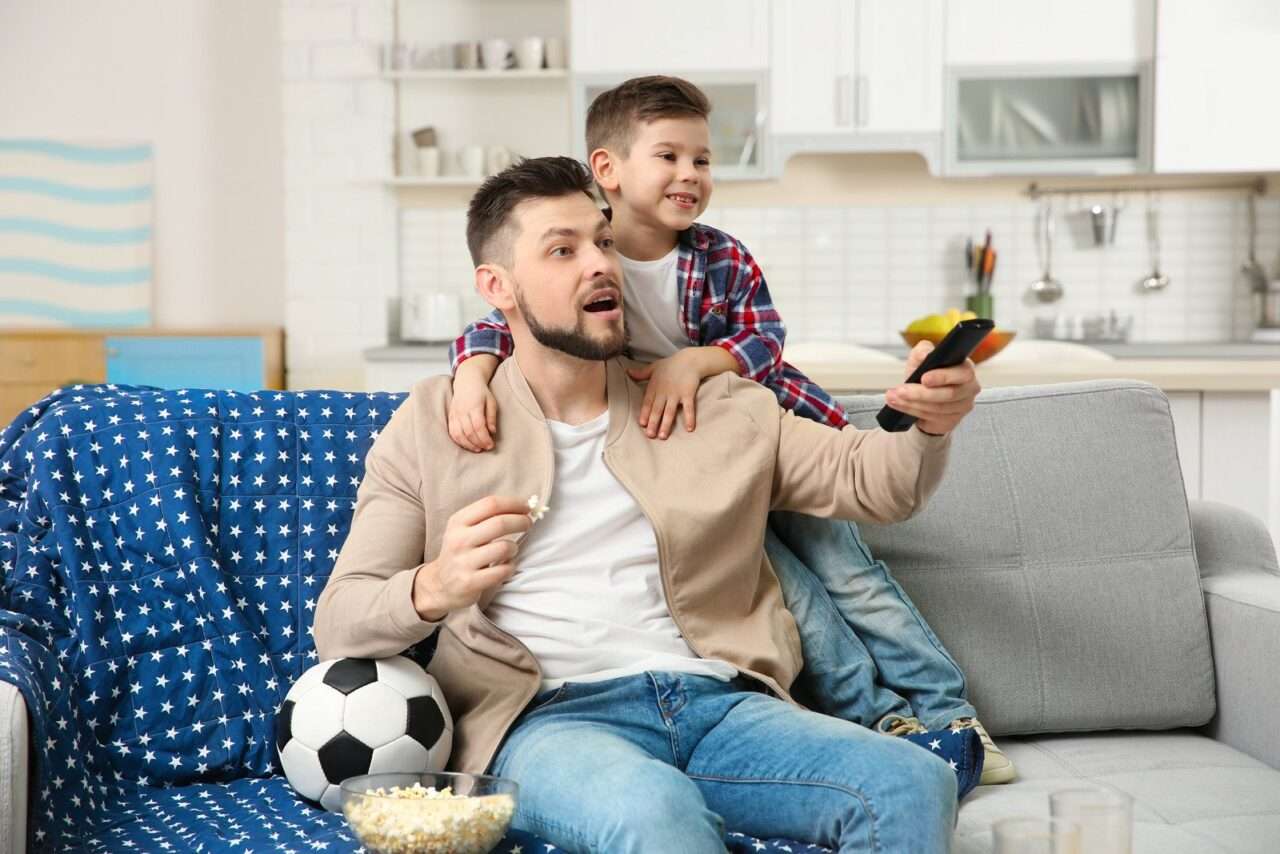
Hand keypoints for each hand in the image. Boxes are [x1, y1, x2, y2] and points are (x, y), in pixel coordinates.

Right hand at [412, 495, 532, 620]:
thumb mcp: (464, 529)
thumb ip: (487, 517)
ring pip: (504, 548)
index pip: (490, 504)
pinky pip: (503, 571)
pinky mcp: (470, 582)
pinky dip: (510, 567)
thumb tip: (523, 507)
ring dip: (514, 548)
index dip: (514, 503)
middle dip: (521, 522)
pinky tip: (505, 566)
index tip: (526, 507)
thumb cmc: (461, 552)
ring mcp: (464, 562)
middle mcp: (459, 539)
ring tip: (510, 551)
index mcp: (458, 521)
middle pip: (500, 523)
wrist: (440, 585)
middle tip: (528, 524)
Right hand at [448, 356, 499, 451]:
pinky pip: (452, 432)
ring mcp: (454, 414)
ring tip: (478, 449)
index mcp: (474, 406)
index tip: (491, 445)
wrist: (466, 382)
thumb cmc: (481, 392)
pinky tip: (467, 445)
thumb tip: (492, 432)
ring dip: (468, 444)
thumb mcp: (491, 401)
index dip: (485, 438)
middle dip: (478, 443)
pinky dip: (459, 441)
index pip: (478, 426)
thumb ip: (491, 417)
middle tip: (486, 448)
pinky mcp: (450, 417)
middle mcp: (462, 410)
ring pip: (459, 434)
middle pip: (469, 432)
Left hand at [627, 350, 706, 438]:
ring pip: (670, 411)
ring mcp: (676, 393)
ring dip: (666, 424)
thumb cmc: (671, 364)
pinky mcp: (688, 394)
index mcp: (655, 387)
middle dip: (653, 423)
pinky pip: (689, 408)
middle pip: (657, 409)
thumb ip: (641, 373)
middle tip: (650, 435)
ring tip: (663, 436)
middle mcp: (664, 391)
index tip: (642, 424)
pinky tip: (689, 428)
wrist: (689, 359)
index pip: (648, 402)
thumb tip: (627, 372)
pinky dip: (690, 418)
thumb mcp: (654, 367)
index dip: (644, 413)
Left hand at [884, 341, 980, 435]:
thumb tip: (924, 354)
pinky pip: (932, 417)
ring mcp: (963, 405)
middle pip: (949, 393)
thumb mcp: (920, 359)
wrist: (923, 397)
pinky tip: (899, 404)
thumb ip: (923, 350)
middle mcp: (969, 387)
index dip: (942, 376)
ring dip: (912, 403)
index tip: (924, 378)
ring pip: (938, 407)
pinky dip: (912, 410)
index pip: (962, 373)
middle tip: (902, 390)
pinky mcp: (953, 420)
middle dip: (922, 393)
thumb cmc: (925, 374)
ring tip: (894, 397)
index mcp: (965, 368)